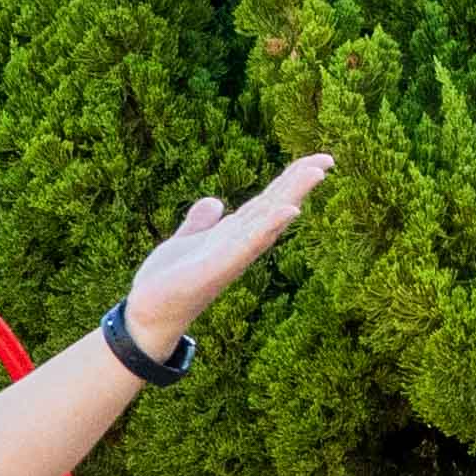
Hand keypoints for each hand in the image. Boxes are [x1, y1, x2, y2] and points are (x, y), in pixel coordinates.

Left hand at [120, 154, 334, 350]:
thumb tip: (215, 202)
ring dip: (292, 197)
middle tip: (327, 160)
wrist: (147, 315)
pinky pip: (247, 245)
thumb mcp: (185, 242)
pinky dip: (268, 227)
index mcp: (232, 235)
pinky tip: (289, 211)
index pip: (266, 202)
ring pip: (267, 221)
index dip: (289, 180)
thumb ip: (200, 222)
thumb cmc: (168, 283)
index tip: (317, 160)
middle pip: (273, 207)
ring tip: (317, 173)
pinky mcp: (216, 269)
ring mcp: (231, 257)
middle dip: (299, 183)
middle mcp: (238, 245)